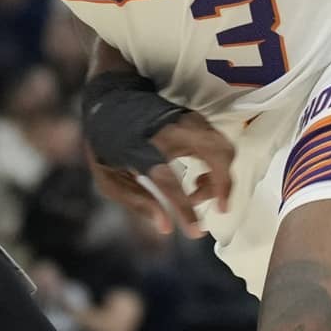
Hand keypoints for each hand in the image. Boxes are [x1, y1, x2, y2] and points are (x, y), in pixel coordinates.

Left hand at [89, 112, 236, 238]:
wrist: (112, 97)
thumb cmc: (107, 142)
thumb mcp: (109, 178)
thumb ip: (137, 202)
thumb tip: (166, 228)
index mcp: (144, 149)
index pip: (171, 183)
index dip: (185, 210)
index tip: (197, 233)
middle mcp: (171, 132)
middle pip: (216, 156)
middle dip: (223, 186)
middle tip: (217, 208)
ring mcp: (187, 121)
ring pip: (224, 148)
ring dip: (222, 176)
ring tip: (200, 192)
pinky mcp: (196, 118)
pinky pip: (219, 143)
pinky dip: (219, 163)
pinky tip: (202, 176)